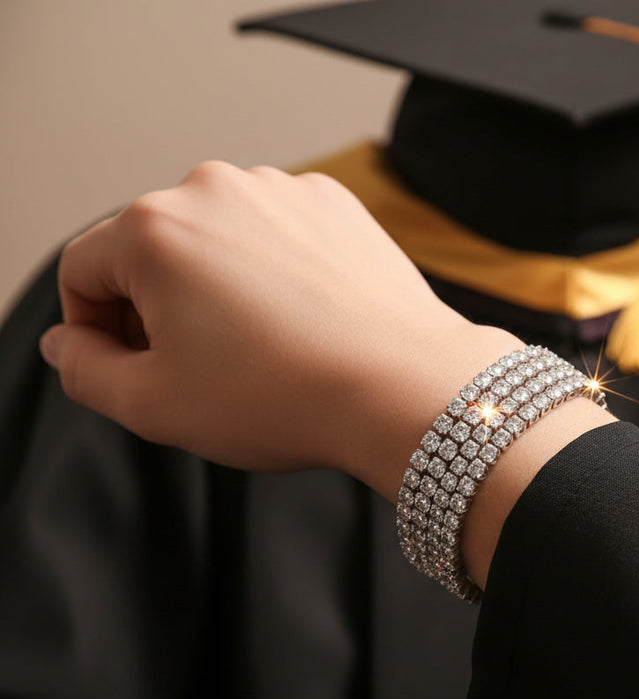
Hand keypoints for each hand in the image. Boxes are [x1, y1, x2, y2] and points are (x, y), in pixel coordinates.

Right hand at [40, 161, 614, 587]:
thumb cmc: (290, 395)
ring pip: (218, 240)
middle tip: (197, 369)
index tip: (128, 366)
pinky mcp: (335, 203)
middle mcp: (216, 190)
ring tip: (259, 349)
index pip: (83, 271)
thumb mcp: (154, 405)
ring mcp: (282, 190)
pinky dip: (274, 272)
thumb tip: (70, 344)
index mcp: (156, 229)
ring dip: (218, 288)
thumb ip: (84, 371)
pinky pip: (277, 235)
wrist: (405, 385)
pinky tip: (301, 322)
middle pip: (152, 250)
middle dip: (158, 308)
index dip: (94, 329)